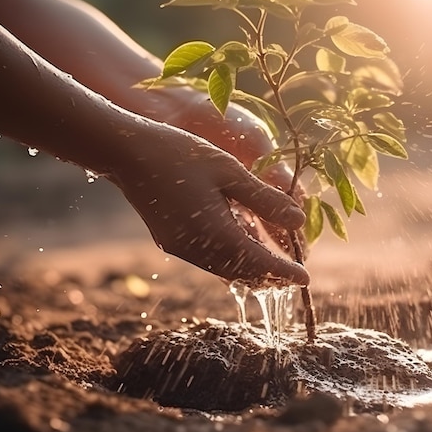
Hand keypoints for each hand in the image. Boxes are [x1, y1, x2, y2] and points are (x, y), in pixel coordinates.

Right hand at [108, 122, 308, 285]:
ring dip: (250, 270)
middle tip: (294, 276)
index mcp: (215, 233)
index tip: (306, 279)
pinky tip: (242, 248)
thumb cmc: (181, 155)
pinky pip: (209, 259)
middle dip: (270, 276)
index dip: (284, 272)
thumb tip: (298, 221)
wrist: (126, 152)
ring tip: (274, 265)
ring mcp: (180, 247)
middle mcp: (196, 249)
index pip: (259, 263)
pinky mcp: (171, 240)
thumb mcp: (230, 172)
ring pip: (224, 269)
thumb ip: (265, 199)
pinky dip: (231, 260)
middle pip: (242, 273)